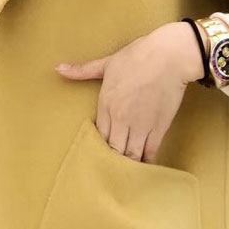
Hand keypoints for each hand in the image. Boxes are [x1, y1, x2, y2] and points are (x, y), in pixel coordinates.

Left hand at [54, 21, 205, 162]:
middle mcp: (120, 118)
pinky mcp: (159, 127)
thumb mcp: (107, 63)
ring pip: (130, 155)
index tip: (99, 154)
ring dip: (128, 164)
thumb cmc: (139, 55)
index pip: (97, 137)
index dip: (98, 148)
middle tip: (111, 168)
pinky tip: (144, 167)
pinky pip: (150, 152)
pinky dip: (147, 161)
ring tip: (126, 172)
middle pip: (112, 150)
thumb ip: (82, 71)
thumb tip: (57, 68)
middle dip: (112, 160)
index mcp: (105, 105)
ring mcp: (140, 124)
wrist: (170, 56)